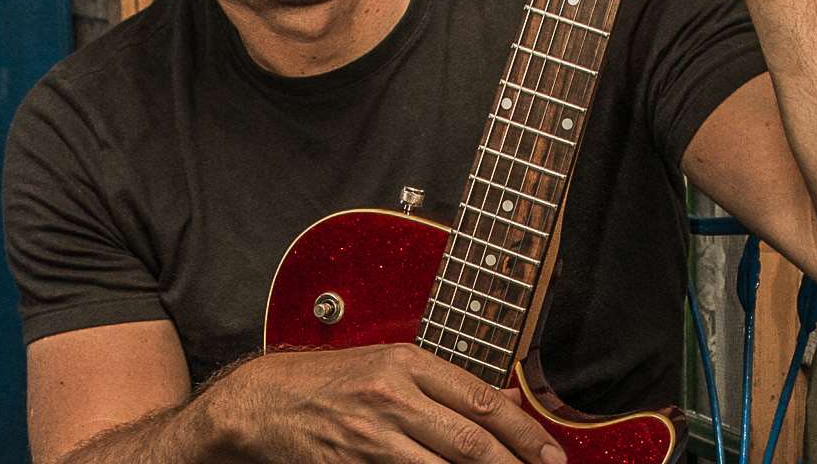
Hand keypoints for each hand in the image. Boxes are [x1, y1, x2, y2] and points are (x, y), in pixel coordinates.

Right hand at [215, 344, 565, 462]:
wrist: (265, 403)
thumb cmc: (332, 381)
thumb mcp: (391, 363)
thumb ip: (449, 381)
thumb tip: (508, 395)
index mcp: (405, 362)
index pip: (479, 399)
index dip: (523, 432)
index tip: (551, 456)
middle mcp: (391, 395)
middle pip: (469, 440)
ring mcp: (370, 436)